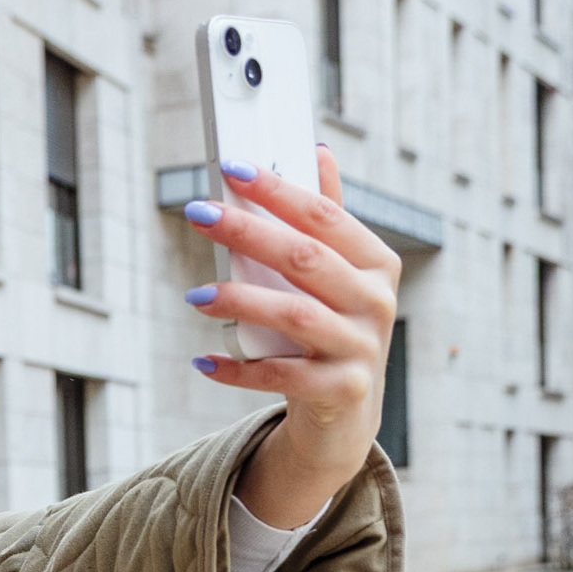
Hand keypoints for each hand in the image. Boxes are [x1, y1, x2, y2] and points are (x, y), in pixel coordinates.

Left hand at [183, 145, 400, 527]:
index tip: (231, 169)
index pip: (324, 216)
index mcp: (377, 263)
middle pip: (304, 258)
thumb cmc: (332, 334)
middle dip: (247, 231)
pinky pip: (280, 375)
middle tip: (198, 213)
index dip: (278, 190)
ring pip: (293, 315)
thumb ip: (327, 222)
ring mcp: (362, 347)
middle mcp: (376, 301)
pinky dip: (238, 369)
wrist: (343, 418)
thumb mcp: (337, 278)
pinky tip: (203, 361)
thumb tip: (318, 152)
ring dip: (239, 301)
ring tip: (194, 295)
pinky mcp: (341, 390)